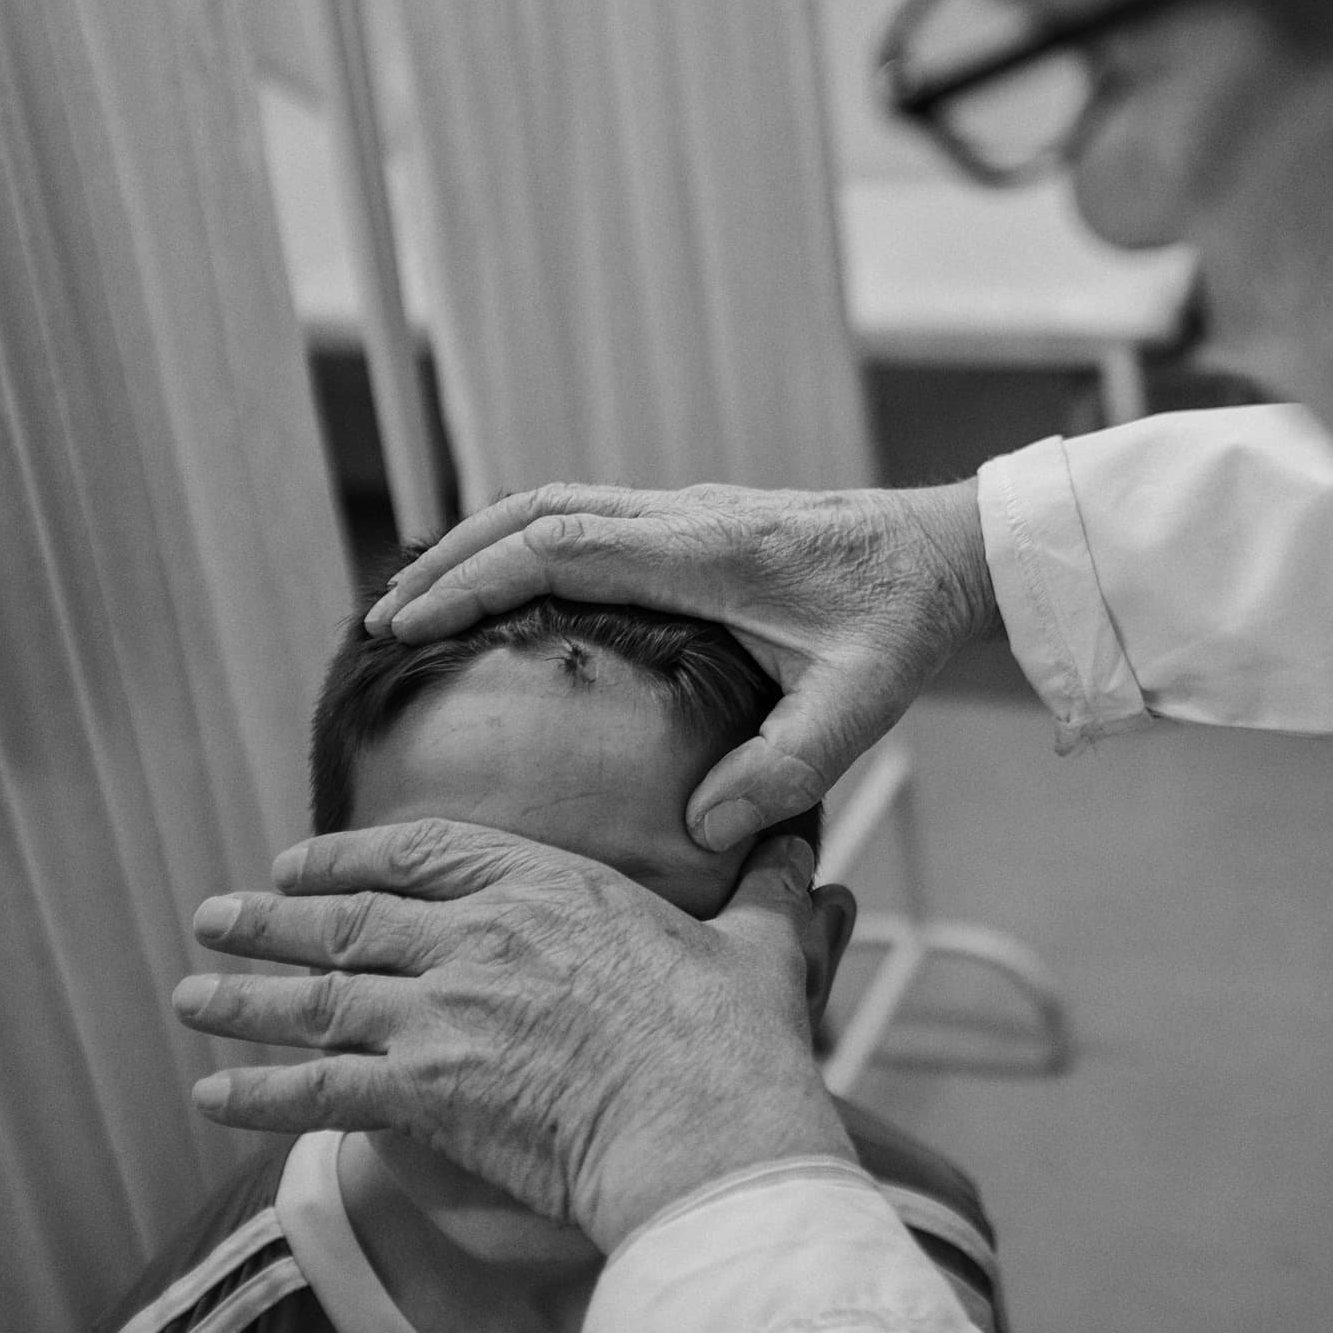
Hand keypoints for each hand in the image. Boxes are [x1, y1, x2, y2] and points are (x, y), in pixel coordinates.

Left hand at [173, 821, 850, 1250]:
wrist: (707, 1127)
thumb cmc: (736, 1041)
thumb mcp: (759, 944)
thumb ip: (766, 889)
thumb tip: (799, 844)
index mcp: (550, 887)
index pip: (425, 851)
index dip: (353, 854)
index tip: (306, 857)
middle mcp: (480, 936)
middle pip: (349, 917)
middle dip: (272, 916)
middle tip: (217, 915)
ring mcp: (445, 1012)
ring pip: (317, 996)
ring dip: (243, 998)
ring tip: (190, 997)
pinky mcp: (426, 1091)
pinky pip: (316, 1090)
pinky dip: (256, 1093)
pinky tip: (210, 1096)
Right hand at [363, 480, 998, 847]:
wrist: (952, 555)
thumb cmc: (905, 624)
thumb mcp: (860, 705)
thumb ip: (787, 767)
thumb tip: (700, 828)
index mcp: (708, 550)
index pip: (561, 546)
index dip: (475, 580)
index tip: (407, 625)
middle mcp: (687, 516)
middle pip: (536, 512)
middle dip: (451, 561)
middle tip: (381, 622)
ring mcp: (690, 511)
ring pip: (558, 505)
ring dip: (483, 545)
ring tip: (419, 603)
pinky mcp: (700, 522)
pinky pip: (591, 516)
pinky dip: (528, 543)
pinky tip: (506, 588)